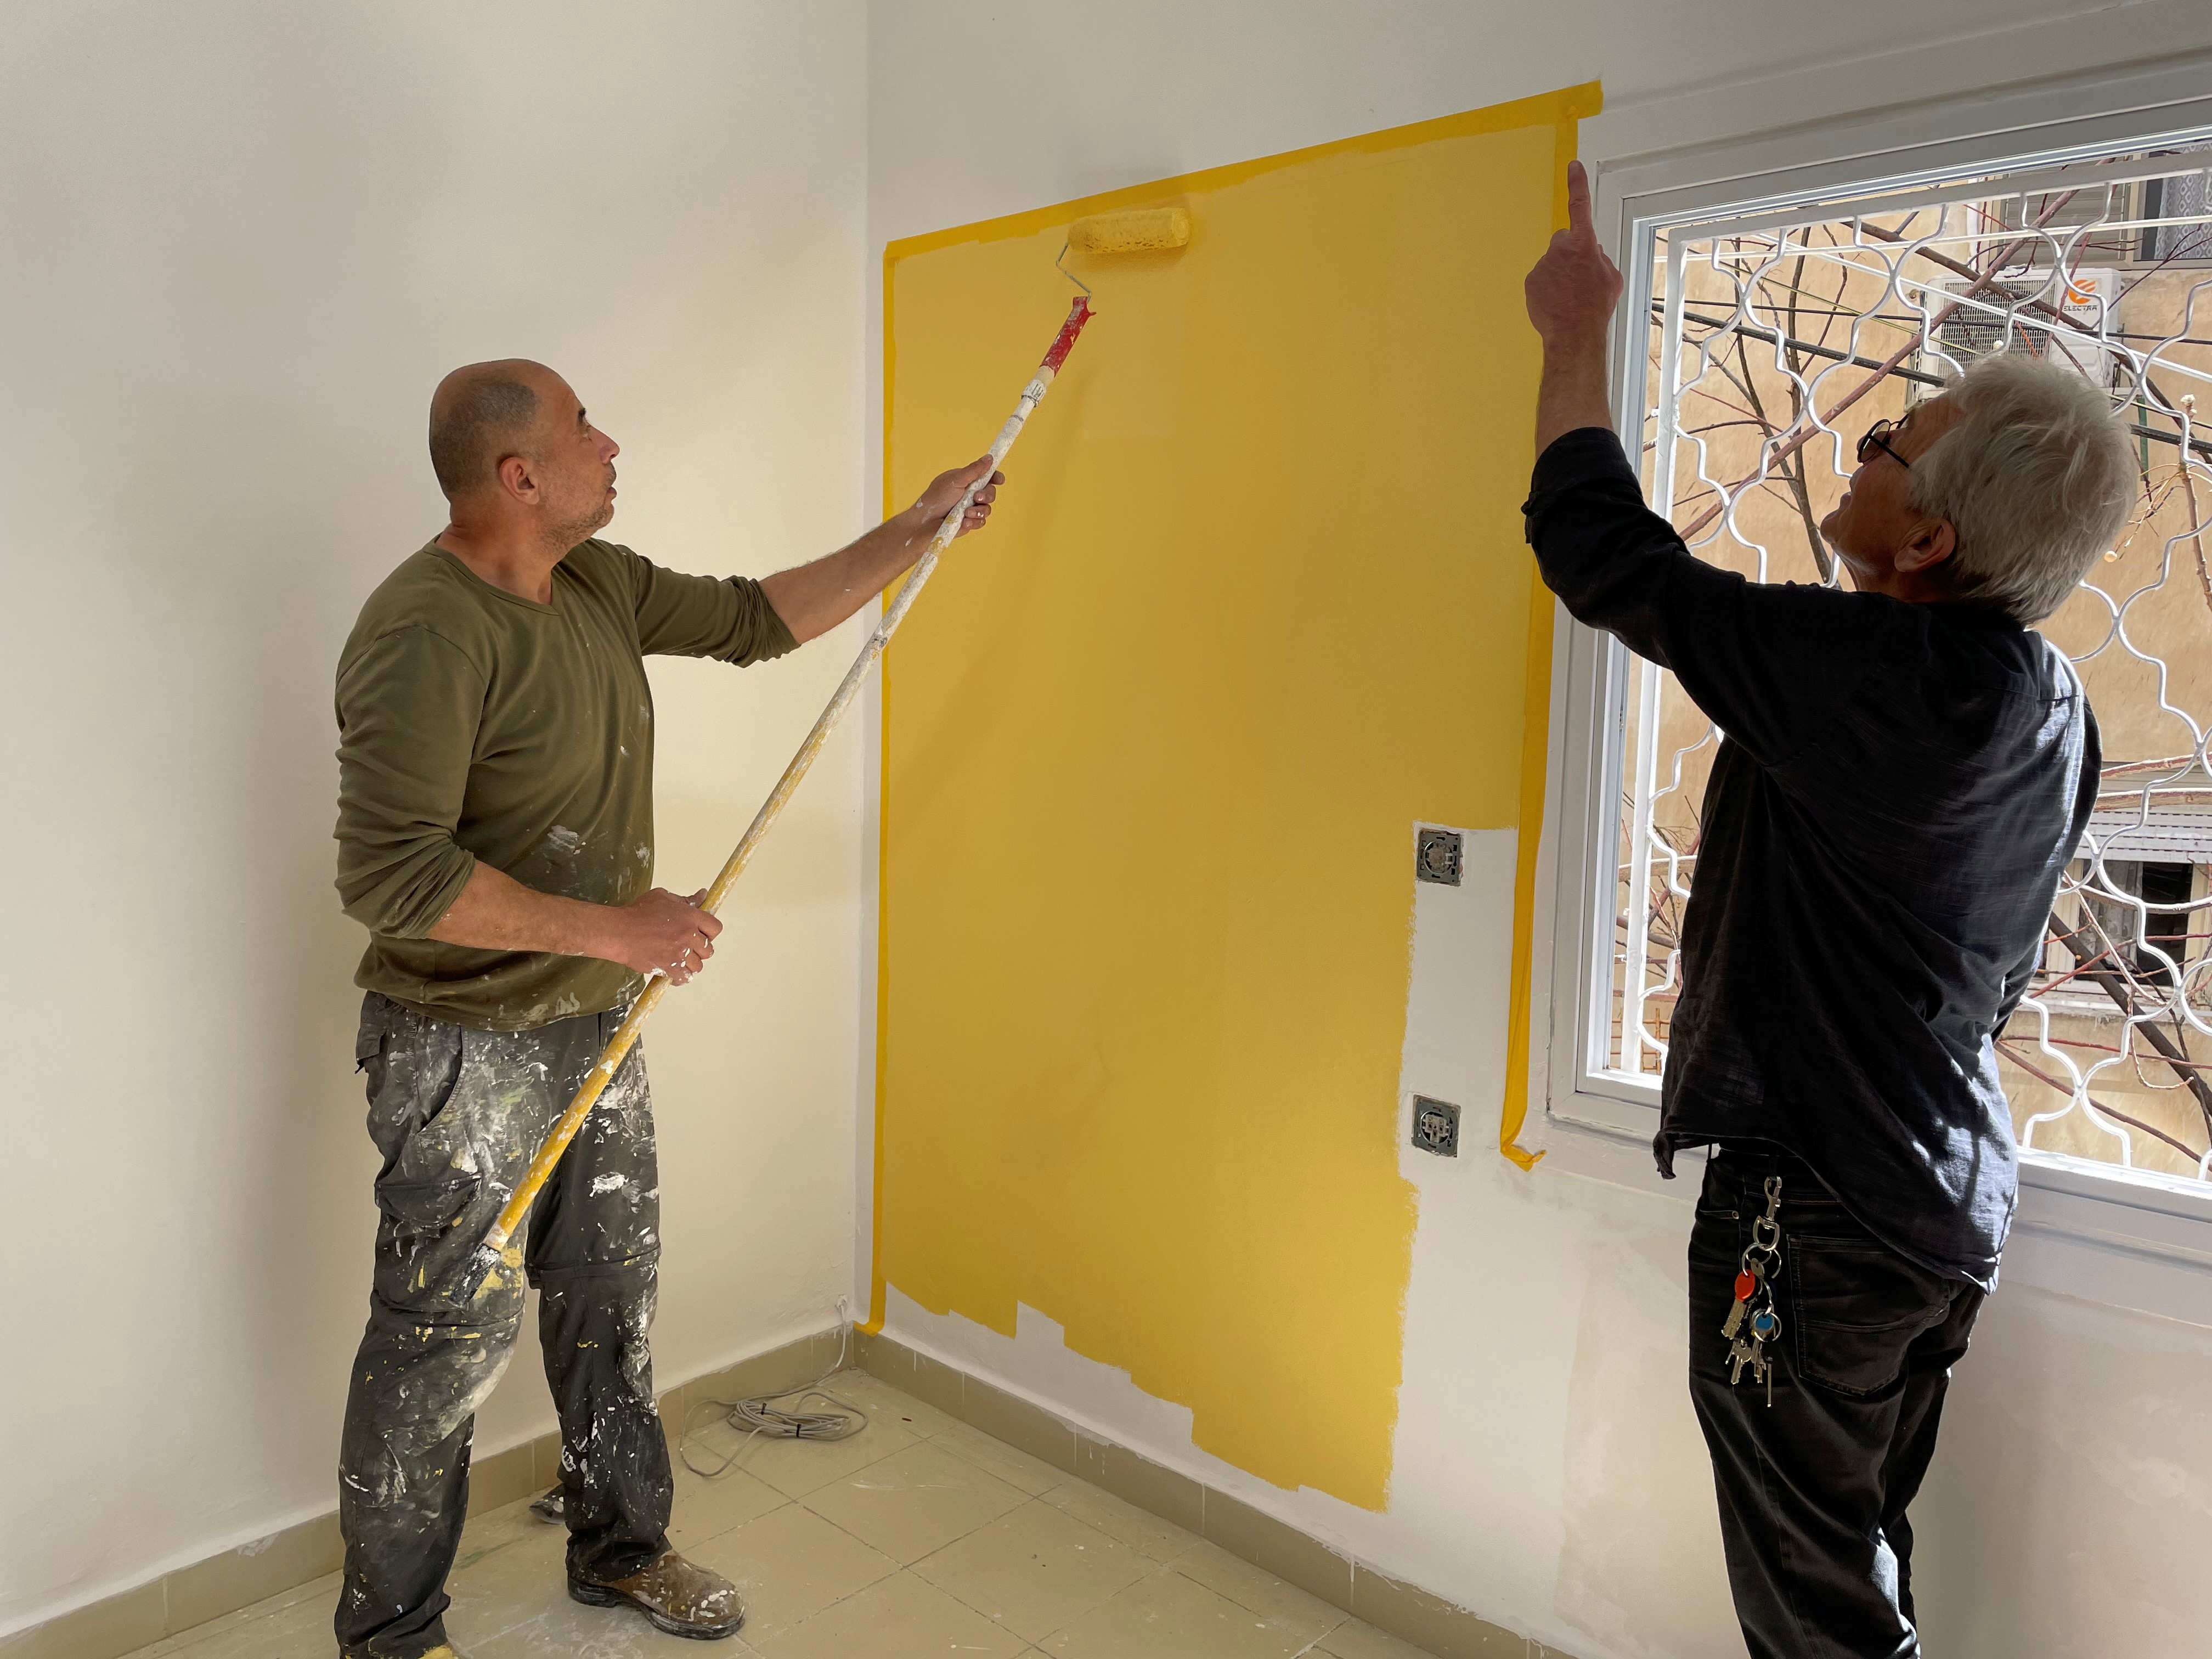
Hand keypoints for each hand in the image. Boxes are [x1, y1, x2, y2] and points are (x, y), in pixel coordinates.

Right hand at [600, 886, 721, 984]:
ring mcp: (680, 953)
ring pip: (698, 966)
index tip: (702, 933)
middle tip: (687, 946)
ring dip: (690, 963)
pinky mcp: (669, 968)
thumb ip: (686, 900)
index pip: (716, 928)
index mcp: (690, 917)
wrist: (619, 932)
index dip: (710, 932)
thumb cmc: (637, 913)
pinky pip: (685, 978)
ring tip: (678, 958)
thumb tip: (703, 895)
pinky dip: (681, 977)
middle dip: (699, 949)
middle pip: (709, 950)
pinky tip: (674, 971)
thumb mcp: (663, 897)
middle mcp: (688, 936)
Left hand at [911, 456, 1003, 540]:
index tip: (999, 480)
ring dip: (979, 511)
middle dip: (987, 495)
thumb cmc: (936, 498)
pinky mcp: (969, 522)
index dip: (995, 477)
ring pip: (988, 509)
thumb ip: (974, 470)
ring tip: (966, 513)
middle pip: (991, 492)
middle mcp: (970, 494)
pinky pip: (981, 522)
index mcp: (967, 481)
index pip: (986, 477)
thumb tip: (989, 458)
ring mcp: (970, 508)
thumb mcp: (956, 480)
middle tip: (976, 497)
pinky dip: (973, 522)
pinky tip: (964, 522)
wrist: (925, 522)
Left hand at [1524, 161, 1622, 347]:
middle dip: (1570, 252)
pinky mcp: (1531, 280)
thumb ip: (1601, 259)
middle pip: (1564, 240)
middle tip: (1579, 276)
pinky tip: (1557, 301)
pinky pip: (1541, 277)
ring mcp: (1543, 264)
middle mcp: (1560, 249)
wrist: (1574, 333)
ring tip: (1569, 295)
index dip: (1577, 184)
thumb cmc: (1595, 307)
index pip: (1580, 206)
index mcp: (1584, 244)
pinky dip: (1547, 286)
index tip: (1573, 166)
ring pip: (1552, 261)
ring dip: (1560, 272)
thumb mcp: (1612, 278)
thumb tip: (1594, 254)